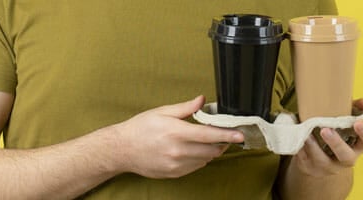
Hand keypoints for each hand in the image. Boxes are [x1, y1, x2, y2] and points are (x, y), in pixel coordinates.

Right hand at [105, 95, 243, 177]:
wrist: (122, 150)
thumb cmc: (140, 128)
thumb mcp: (162, 112)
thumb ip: (185, 108)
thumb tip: (202, 100)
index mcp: (176, 132)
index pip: (209, 135)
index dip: (227, 135)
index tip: (240, 134)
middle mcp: (177, 150)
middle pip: (211, 149)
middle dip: (222, 143)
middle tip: (223, 135)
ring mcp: (176, 164)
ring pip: (206, 159)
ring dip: (211, 151)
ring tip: (204, 141)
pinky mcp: (174, 173)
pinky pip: (196, 167)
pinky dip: (199, 159)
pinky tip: (192, 150)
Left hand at [290, 98, 362, 176]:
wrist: (318, 151)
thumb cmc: (338, 130)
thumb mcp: (348, 117)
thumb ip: (359, 107)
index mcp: (358, 145)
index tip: (358, 122)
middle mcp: (346, 159)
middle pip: (345, 156)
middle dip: (336, 144)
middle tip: (325, 130)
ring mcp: (328, 166)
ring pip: (322, 161)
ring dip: (314, 148)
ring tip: (307, 135)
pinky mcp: (311, 168)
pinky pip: (305, 162)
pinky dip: (301, 151)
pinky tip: (298, 140)